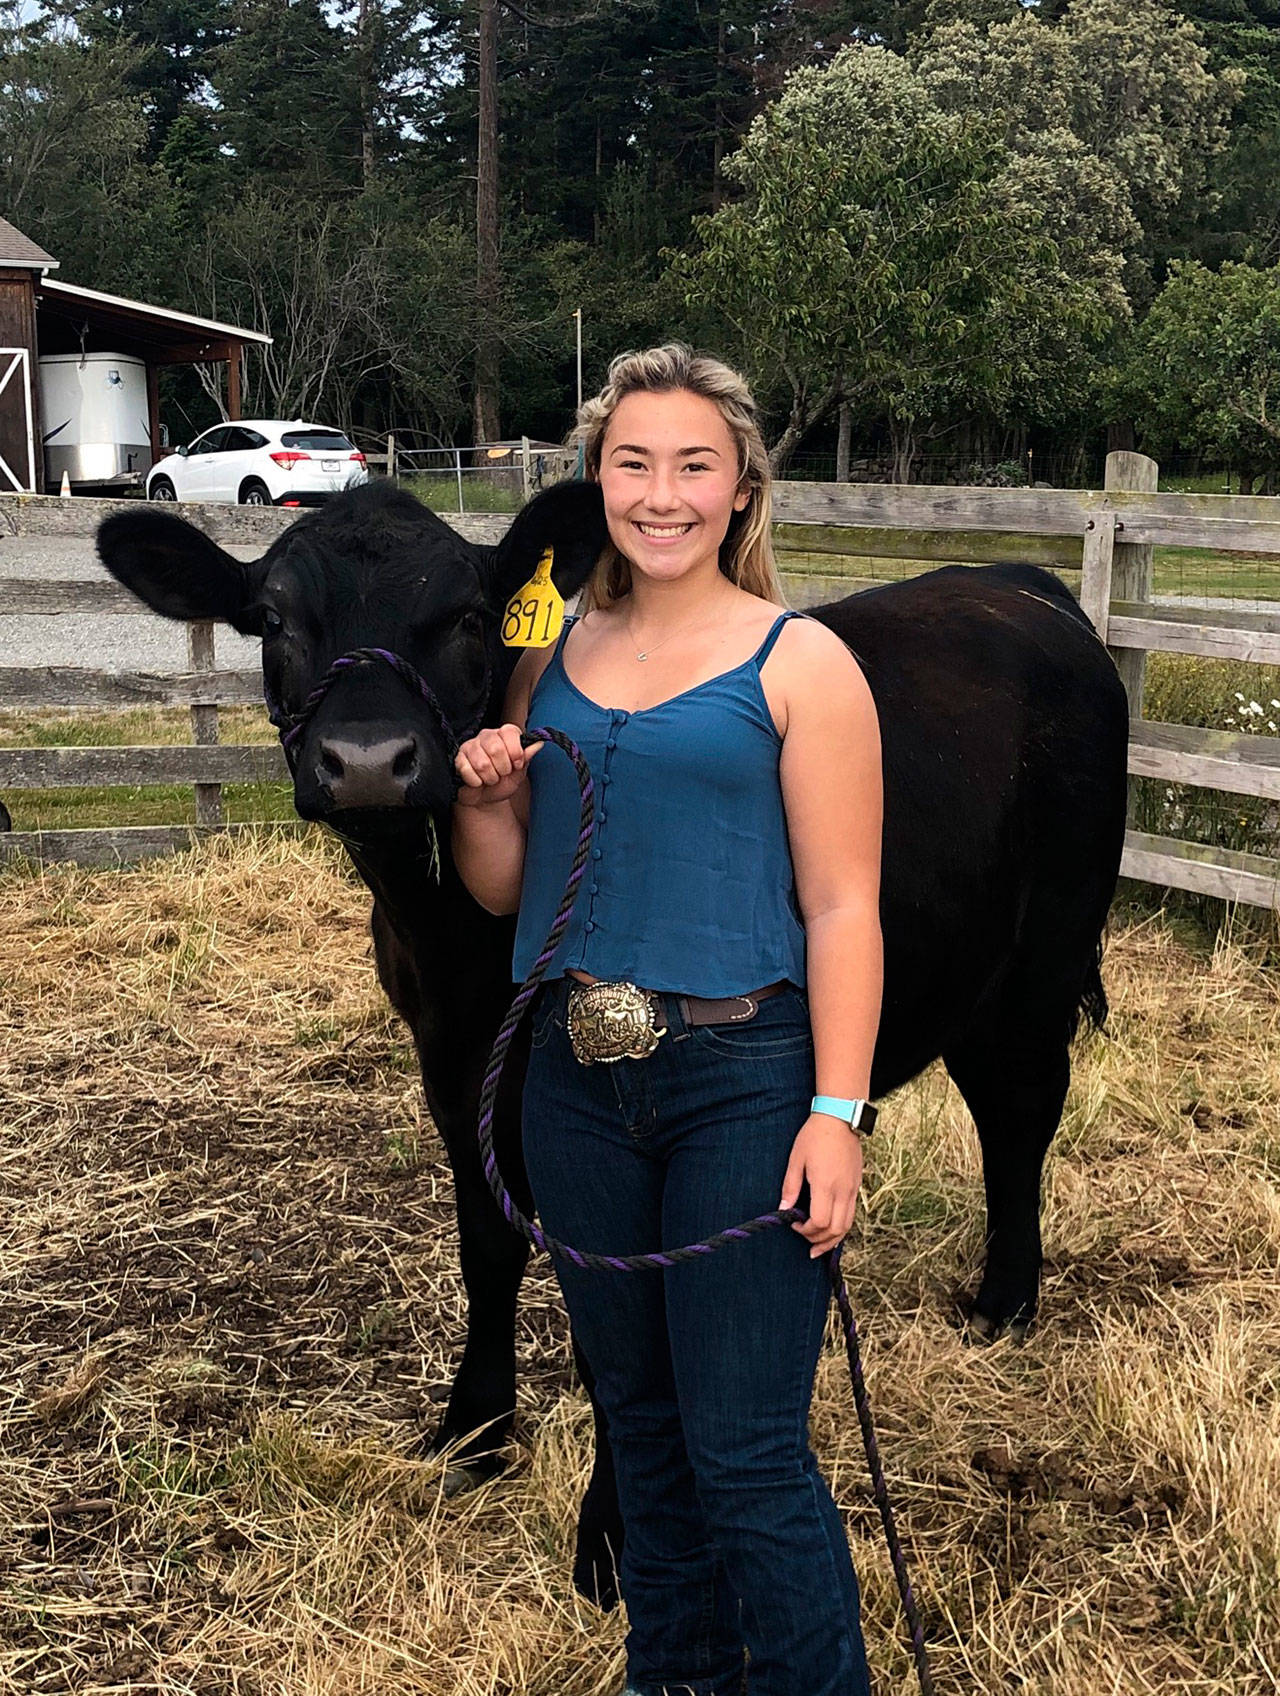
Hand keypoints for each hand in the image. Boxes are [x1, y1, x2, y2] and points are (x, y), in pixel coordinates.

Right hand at [454, 724, 540, 806]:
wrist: (485, 800)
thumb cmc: (502, 783)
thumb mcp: (519, 773)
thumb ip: (527, 757)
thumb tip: (539, 743)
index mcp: (503, 735)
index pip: (510, 731)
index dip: (516, 751)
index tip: (517, 764)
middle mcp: (486, 736)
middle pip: (496, 748)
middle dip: (503, 768)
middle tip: (502, 774)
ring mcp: (470, 746)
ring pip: (482, 763)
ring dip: (490, 778)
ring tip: (490, 779)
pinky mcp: (458, 759)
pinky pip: (468, 771)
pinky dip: (476, 782)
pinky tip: (478, 781)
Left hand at [779, 1114, 863, 1257]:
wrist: (840, 1118)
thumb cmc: (815, 1136)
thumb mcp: (796, 1159)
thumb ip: (790, 1186)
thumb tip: (783, 1208)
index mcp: (826, 1185)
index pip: (820, 1222)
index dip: (806, 1230)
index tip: (794, 1224)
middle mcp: (843, 1191)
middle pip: (836, 1229)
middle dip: (819, 1241)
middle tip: (805, 1241)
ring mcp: (853, 1189)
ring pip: (847, 1225)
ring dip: (833, 1239)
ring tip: (819, 1246)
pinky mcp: (857, 1185)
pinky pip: (851, 1214)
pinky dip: (841, 1227)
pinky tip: (831, 1228)